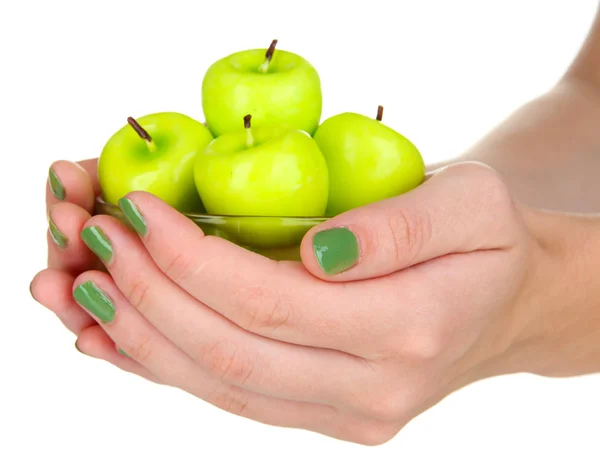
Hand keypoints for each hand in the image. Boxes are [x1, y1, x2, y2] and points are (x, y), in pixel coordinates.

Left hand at [42, 161, 555, 444]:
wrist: (507, 303)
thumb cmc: (488, 241)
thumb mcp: (471, 205)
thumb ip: (401, 230)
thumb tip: (316, 252)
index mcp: (410, 330)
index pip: (273, 302)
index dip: (192, 259)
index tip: (139, 210)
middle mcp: (373, 392)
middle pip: (232, 351)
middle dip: (150, 295)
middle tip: (97, 241)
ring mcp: (347, 417)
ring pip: (222, 386)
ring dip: (143, 337)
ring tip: (86, 290)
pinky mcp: (326, 417)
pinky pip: (234, 398)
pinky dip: (170, 368)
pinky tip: (120, 341)